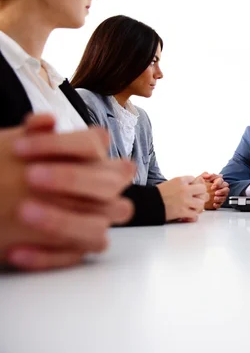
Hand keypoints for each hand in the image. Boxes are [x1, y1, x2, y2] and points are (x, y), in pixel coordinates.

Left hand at [1, 114, 135, 270]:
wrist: (1, 197)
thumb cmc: (17, 169)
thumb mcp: (21, 146)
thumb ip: (35, 133)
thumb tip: (45, 122)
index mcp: (96, 157)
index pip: (96, 143)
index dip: (62, 145)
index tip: (21, 147)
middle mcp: (105, 188)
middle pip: (109, 184)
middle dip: (72, 179)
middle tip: (31, 177)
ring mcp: (97, 220)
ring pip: (100, 228)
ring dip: (65, 222)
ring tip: (24, 213)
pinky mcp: (80, 248)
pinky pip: (74, 257)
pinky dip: (45, 256)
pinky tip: (15, 252)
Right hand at [157, 176, 208, 221]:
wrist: (148, 203)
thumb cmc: (159, 194)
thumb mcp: (172, 183)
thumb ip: (185, 182)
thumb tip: (200, 180)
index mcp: (181, 180)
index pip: (195, 179)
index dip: (194, 185)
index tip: (191, 189)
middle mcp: (184, 189)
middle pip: (203, 189)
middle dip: (201, 193)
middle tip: (197, 197)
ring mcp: (185, 201)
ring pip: (201, 203)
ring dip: (198, 205)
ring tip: (193, 206)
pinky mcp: (182, 212)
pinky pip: (195, 214)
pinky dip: (193, 215)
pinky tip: (189, 213)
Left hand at [195, 172, 229, 209]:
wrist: (194, 196)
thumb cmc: (197, 186)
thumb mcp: (199, 179)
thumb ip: (204, 175)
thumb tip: (210, 174)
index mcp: (216, 181)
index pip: (221, 180)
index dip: (218, 183)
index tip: (212, 186)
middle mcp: (220, 188)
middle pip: (226, 188)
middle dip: (222, 191)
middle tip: (216, 193)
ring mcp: (220, 196)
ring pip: (225, 196)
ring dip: (220, 198)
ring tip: (215, 198)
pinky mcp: (218, 202)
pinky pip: (221, 204)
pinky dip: (218, 204)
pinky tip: (214, 204)